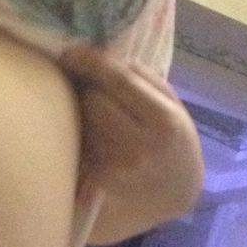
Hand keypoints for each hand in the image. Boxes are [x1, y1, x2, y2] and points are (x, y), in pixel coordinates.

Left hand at [60, 44, 202, 242]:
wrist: (174, 195)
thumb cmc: (174, 141)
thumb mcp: (174, 107)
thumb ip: (145, 79)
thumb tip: (104, 55)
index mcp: (164, 121)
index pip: (118, 81)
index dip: (90, 63)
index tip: (72, 52)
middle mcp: (140, 146)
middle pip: (93, 101)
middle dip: (91, 91)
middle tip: (93, 90)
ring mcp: (117, 167)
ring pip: (83, 122)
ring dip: (85, 113)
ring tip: (99, 116)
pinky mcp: (100, 180)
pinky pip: (81, 143)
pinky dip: (83, 134)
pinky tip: (96, 137)